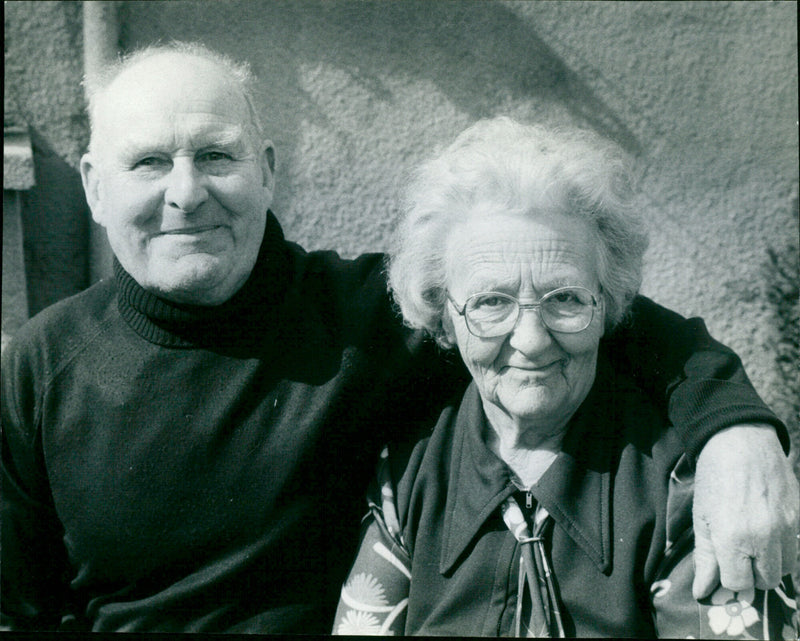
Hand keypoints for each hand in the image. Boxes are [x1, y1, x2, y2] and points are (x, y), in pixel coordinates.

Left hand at [693, 424, 798, 598]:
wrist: (740, 443)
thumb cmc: (714, 479)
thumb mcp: (702, 518)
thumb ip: (705, 558)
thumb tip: (704, 592)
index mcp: (734, 538)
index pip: (739, 584)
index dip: (729, 579)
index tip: (723, 568)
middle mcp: (765, 537)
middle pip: (765, 581)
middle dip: (750, 574)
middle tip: (737, 555)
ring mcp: (788, 528)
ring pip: (786, 569)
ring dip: (770, 563)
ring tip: (753, 542)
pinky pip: (797, 549)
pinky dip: (784, 549)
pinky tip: (767, 531)